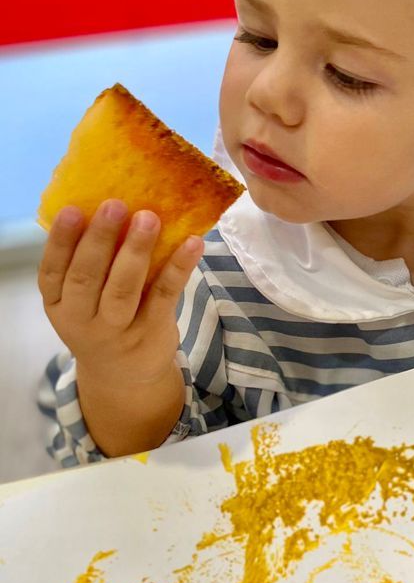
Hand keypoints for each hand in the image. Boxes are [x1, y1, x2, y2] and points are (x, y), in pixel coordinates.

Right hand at [38, 199, 203, 384]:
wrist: (126, 378)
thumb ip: (90, 266)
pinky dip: (178, 267)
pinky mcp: (152, 330)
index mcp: (58, 305)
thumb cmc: (103, 321)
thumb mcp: (82, 302)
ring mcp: (117, 329)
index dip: (61, 241)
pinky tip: (192, 243)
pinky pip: (165, 295)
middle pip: (87, 277)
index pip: (52, 272)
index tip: (71, 209)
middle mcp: (82, 320)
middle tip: (115, 204)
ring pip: (123, 289)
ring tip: (149, 217)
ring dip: (136, 251)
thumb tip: (111, 208)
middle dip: (100, 239)